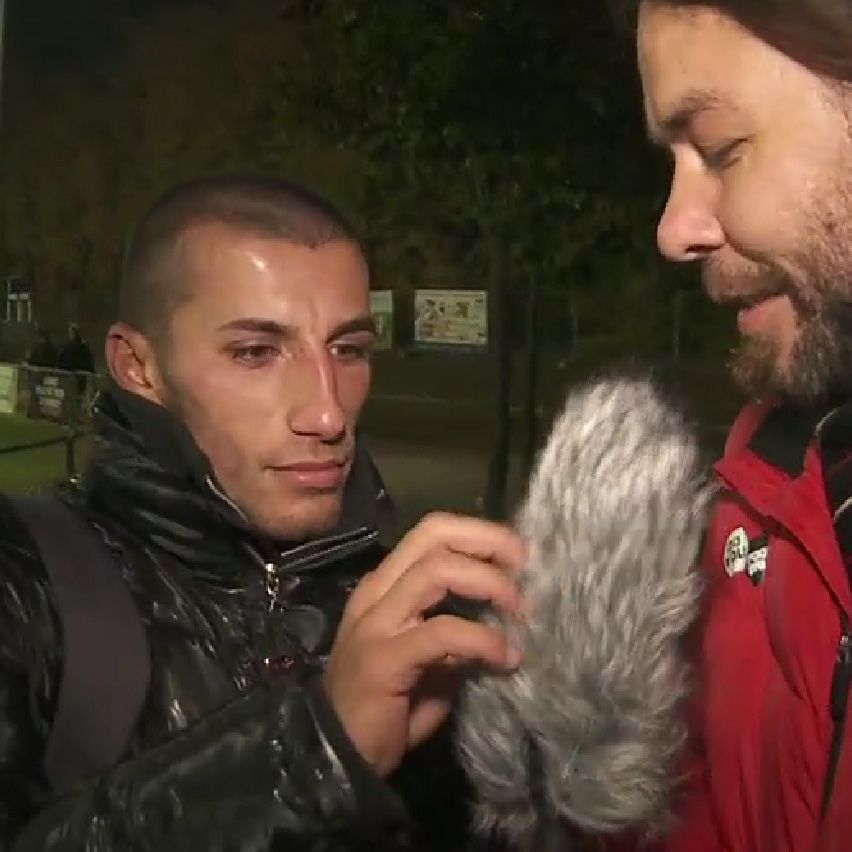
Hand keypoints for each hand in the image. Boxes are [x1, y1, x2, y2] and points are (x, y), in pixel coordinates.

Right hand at [323, 512, 524, 776]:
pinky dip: (481, 639)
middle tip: (525, 567)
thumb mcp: (431, 661)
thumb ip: (458, 632)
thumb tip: (505, 618)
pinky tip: (504, 658)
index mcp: (386, 585)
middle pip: (434, 535)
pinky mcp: (383, 657)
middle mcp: (378, 592)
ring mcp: (376, 622)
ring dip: (487, 583)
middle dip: (487, 541)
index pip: (432, 533)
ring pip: (436, 570)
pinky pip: (441, 632)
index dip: (479, 534)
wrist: (338, 756)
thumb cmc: (387, 708)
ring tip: (518, 610)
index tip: (519, 554)